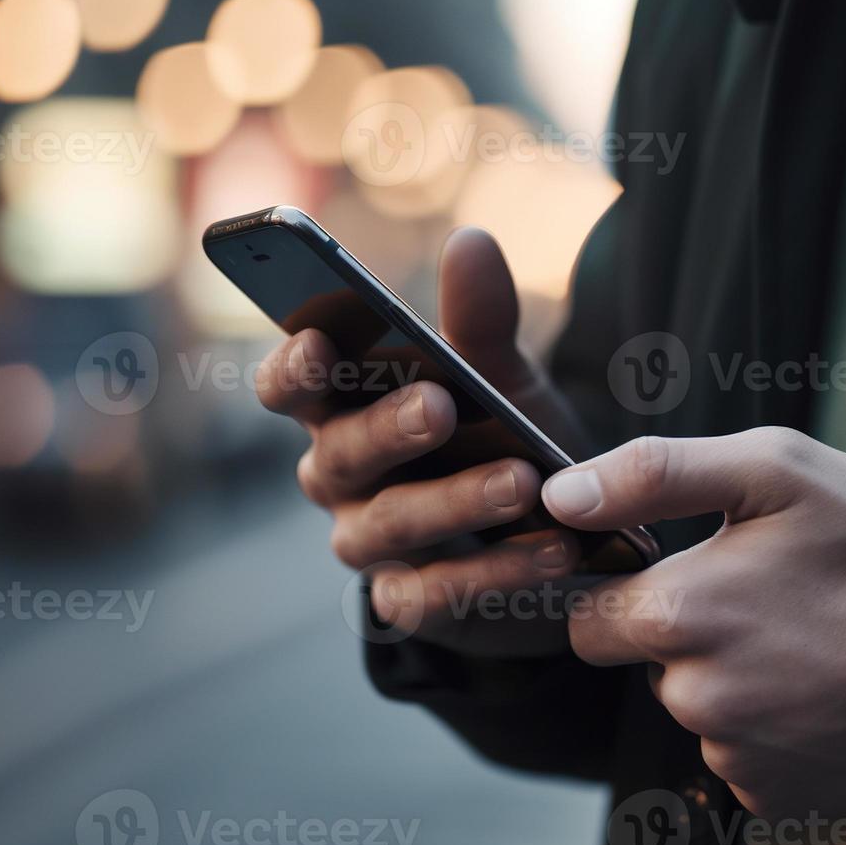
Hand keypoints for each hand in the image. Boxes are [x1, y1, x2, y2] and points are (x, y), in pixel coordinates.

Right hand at [258, 226, 589, 656]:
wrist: (555, 531)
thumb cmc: (500, 435)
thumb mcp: (501, 375)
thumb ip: (481, 319)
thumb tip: (470, 241)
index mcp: (342, 407)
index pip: (290, 386)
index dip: (294, 367)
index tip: (319, 342)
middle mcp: (340, 478)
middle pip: (338, 456)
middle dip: (386, 428)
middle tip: (441, 404)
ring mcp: (371, 546)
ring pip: (390, 526)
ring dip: (455, 502)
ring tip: (522, 480)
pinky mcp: (413, 603)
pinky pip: (437, 594)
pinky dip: (495, 571)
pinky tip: (551, 549)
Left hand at [542, 428, 845, 819]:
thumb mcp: (774, 469)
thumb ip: (653, 474)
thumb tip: (562, 497)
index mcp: (680, 614)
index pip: (589, 619)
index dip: (630, 591)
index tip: (686, 572)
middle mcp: (697, 699)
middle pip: (649, 668)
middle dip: (684, 637)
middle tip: (765, 601)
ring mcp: (740, 757)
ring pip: (701, 714)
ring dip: (736, 683)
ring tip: (810, 643)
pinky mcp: (780, 799)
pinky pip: (747, 761)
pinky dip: (775, 730)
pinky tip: (824, 692)